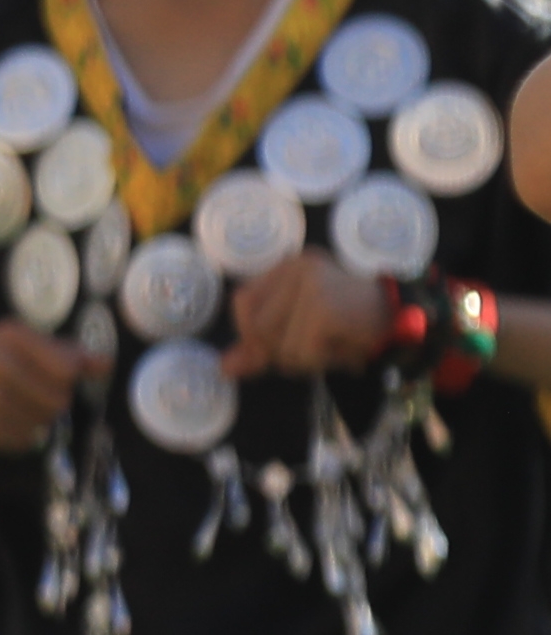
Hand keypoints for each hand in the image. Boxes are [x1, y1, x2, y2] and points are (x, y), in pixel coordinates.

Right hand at [0, 322, 85, 455]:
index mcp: (11, 338)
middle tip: (27, 393)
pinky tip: (1, 422)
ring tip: (13, 407)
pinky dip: (19, 436)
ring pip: (43, 424)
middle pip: (59, 400)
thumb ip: (63, 351)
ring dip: (35, 421)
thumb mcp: (17, 342)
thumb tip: (106, 365)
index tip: (52, 375)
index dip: (68, 376)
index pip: (67, 369)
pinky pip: (24, 441)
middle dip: (51, 401)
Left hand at [228, 249, 398, 381]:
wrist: (409, 320)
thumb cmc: (353, 325)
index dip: (250, 333)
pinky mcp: (324, 308)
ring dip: (303, 360)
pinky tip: (342, 353)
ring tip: (332, 349)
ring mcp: (311, 285)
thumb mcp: (301, 331)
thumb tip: (224, 369)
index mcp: (288, 266)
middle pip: (257, 327)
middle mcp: (297, 268)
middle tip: (316, 349)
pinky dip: (320, 362)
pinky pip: (301, 353)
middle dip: (281, 351)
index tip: (271, 347)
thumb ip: (261, 346)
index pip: (242, 301)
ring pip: (278, 344)